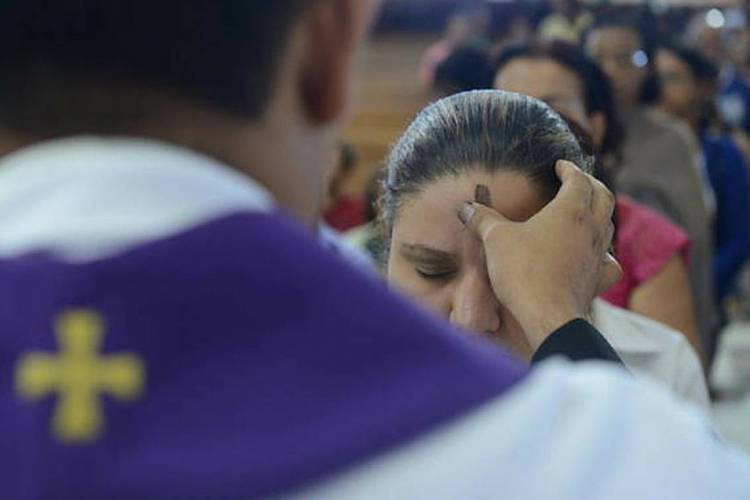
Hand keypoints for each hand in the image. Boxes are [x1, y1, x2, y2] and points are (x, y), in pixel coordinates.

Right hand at [458, 160, 621, 349]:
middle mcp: (590, 228)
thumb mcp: (496, 240)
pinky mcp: (598, 279)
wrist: (547, 315)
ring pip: (608, 226)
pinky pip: (609, 261)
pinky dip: (603, 254)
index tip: (560, 165)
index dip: (569, 169)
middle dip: (592, 185)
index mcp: (570, 210)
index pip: (578, 179)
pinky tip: (595, 257)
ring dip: (599, 215)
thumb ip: (482, 219)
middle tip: (578, 181)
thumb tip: (466, 207)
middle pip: (604, 197)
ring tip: (586, 214)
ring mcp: (598, 255)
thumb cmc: (523, 271)